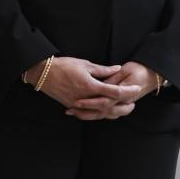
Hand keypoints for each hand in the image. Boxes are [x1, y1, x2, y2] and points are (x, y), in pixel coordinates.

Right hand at [25, 57, 142, 119]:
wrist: (42, 73)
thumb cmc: (64, 66)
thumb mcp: (85, 64)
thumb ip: (103, 70)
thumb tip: (117, 69)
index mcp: (90, 86)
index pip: (114, 91)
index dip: (128, 91)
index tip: (136, 88)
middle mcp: (85, 98)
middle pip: (109, 106)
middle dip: (123, 106)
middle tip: (133, 103)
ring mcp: (77, 104)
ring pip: (98, 113)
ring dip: (112, 112)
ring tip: (122, 108)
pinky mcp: (71, 106)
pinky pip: (87, 114)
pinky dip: (98, 113)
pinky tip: (105, 111)